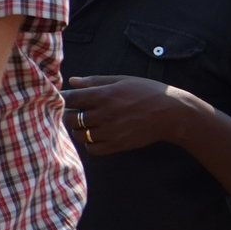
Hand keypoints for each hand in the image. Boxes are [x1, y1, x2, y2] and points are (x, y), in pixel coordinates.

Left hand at [62, 75, 204, 157]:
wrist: (171, 113)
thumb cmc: (147, 92)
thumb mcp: (122, 80)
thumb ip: (95, 81)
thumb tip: (72, 81)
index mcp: (104, 95)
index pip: (70, 98)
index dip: (61, 98)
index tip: (58, 98)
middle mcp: (104, 114)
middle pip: (70, 118)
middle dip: (68, 114)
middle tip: (74, 111)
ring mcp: (110, 131)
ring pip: (79, 135)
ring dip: (78, 129)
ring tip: (85, 123)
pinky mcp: (117, 145)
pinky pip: (92, 149)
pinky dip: (89, 143)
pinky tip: (95, 135)